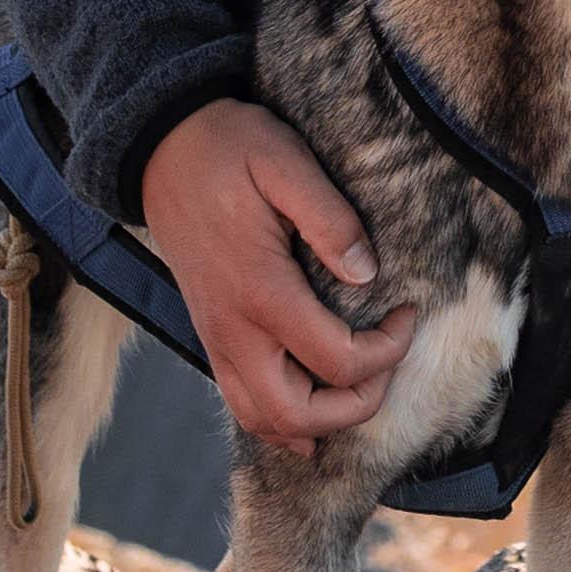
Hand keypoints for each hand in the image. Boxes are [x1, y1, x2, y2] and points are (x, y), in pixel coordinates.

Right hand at [140, 100, 414, 455]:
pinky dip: (280, 420)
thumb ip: (329, 217)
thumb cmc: (228, 149)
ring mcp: (216, 339)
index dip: (388, 350)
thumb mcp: (284, 161)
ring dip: (318, 422)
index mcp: (260, 290)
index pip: (337, 360)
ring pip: (263, 420)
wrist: (161, 150)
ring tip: (358, 387)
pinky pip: (242, 403)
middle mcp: (233, 329)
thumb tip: (367, 273)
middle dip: (355, 406)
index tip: (409, 313)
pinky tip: (313, 409)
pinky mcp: (210, 336)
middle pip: (296, 415)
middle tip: (388, 362)